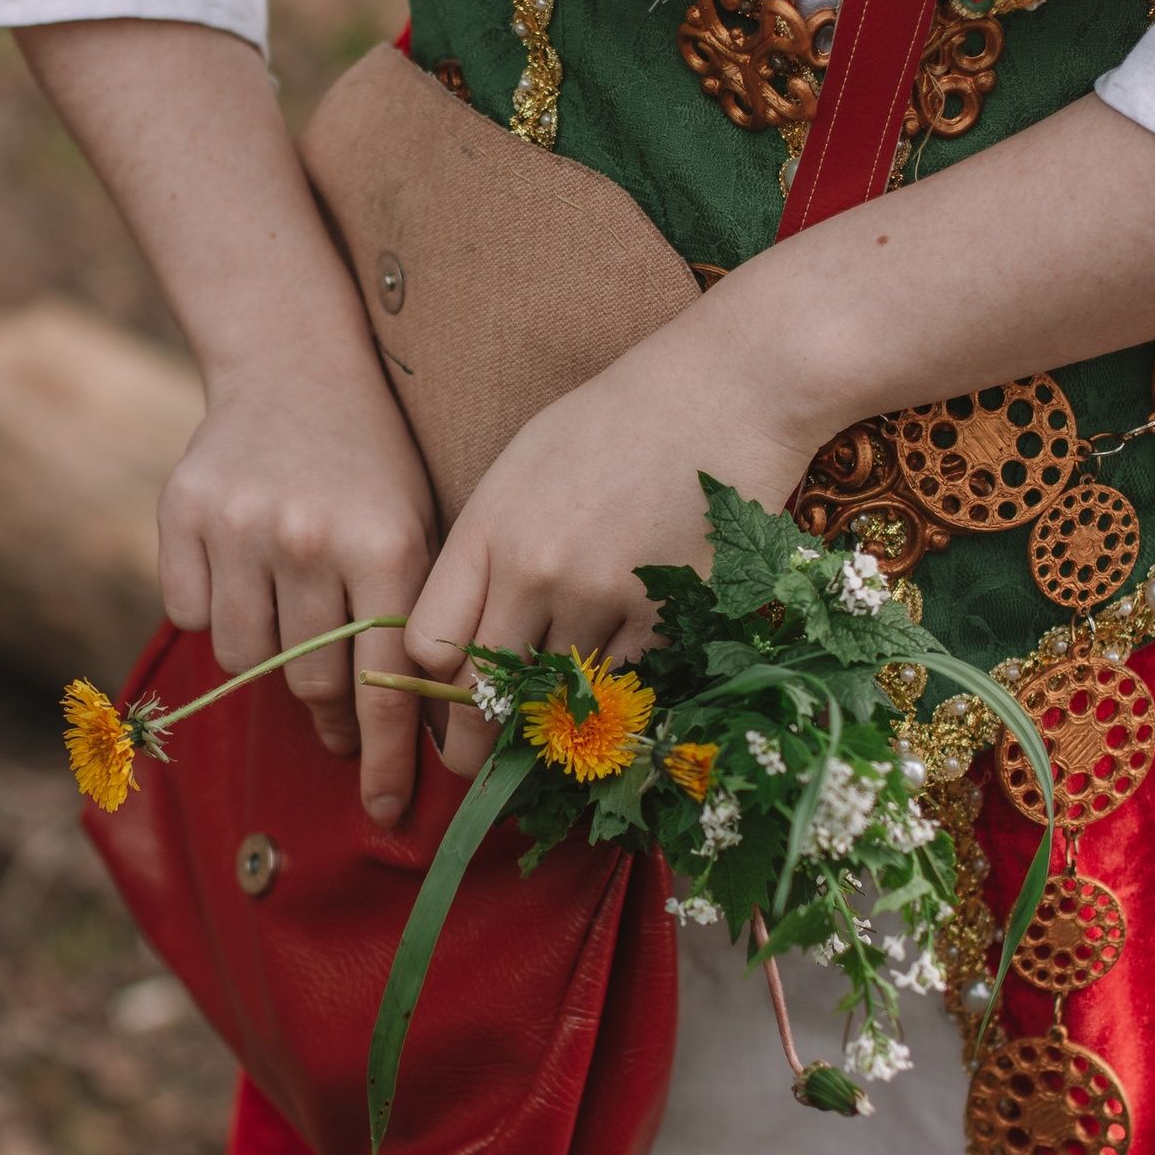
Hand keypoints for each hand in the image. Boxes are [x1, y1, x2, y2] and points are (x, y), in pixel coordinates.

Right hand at [158, 342, 436, 822]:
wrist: (294, 366)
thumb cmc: (372, 467)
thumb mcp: (417, 530)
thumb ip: (413, 625)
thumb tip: (413, 741)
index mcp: (385, 544)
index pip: (386, 683)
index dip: (385, 758)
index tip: (386, 811)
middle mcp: (310, 538)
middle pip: (312, 681)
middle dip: (331, 715)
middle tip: (340, 721)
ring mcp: (240, 525)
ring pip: (246, 659)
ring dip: (271, 664)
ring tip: (293, 625)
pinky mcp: (182, 513)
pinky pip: (190, 614)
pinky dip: (216, 613)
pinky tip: (244, 575)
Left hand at [405, 283, 837, 778]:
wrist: (727, 390)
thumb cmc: (617, 422)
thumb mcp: (522, 468)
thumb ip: (486, 551)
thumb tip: (459, 641)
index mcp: (488, 528)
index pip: (428, 645)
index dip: (431, 687)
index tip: (444, 701)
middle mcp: (535, 568)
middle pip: (484, 696)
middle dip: (476, 742)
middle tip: (478, 764)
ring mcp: (603, 594)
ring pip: (560, 697)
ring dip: (559, 711)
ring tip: (560, 714)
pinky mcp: (669, 614)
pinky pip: (629, 683)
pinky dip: (624, 683)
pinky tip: (631, 658)